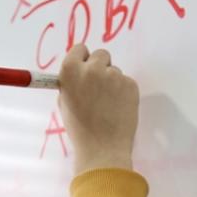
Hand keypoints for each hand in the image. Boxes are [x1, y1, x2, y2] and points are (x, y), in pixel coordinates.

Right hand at [57, 45, 139, 174]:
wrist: (102, 148)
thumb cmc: (80, 128)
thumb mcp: (65, 103)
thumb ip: (72, 83)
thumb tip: (80, 72)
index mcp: (70, 71)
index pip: (79, 48)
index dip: (83, 59)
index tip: (85, 69)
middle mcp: (92, 68)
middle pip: (101, 54)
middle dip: (100, 67)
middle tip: (99, 87)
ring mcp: (113, 75)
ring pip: (114, 71)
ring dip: (112, 82)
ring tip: (108, 105)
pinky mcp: (130, 84)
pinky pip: (126, 82)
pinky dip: (123, 92)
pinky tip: (118, 108)